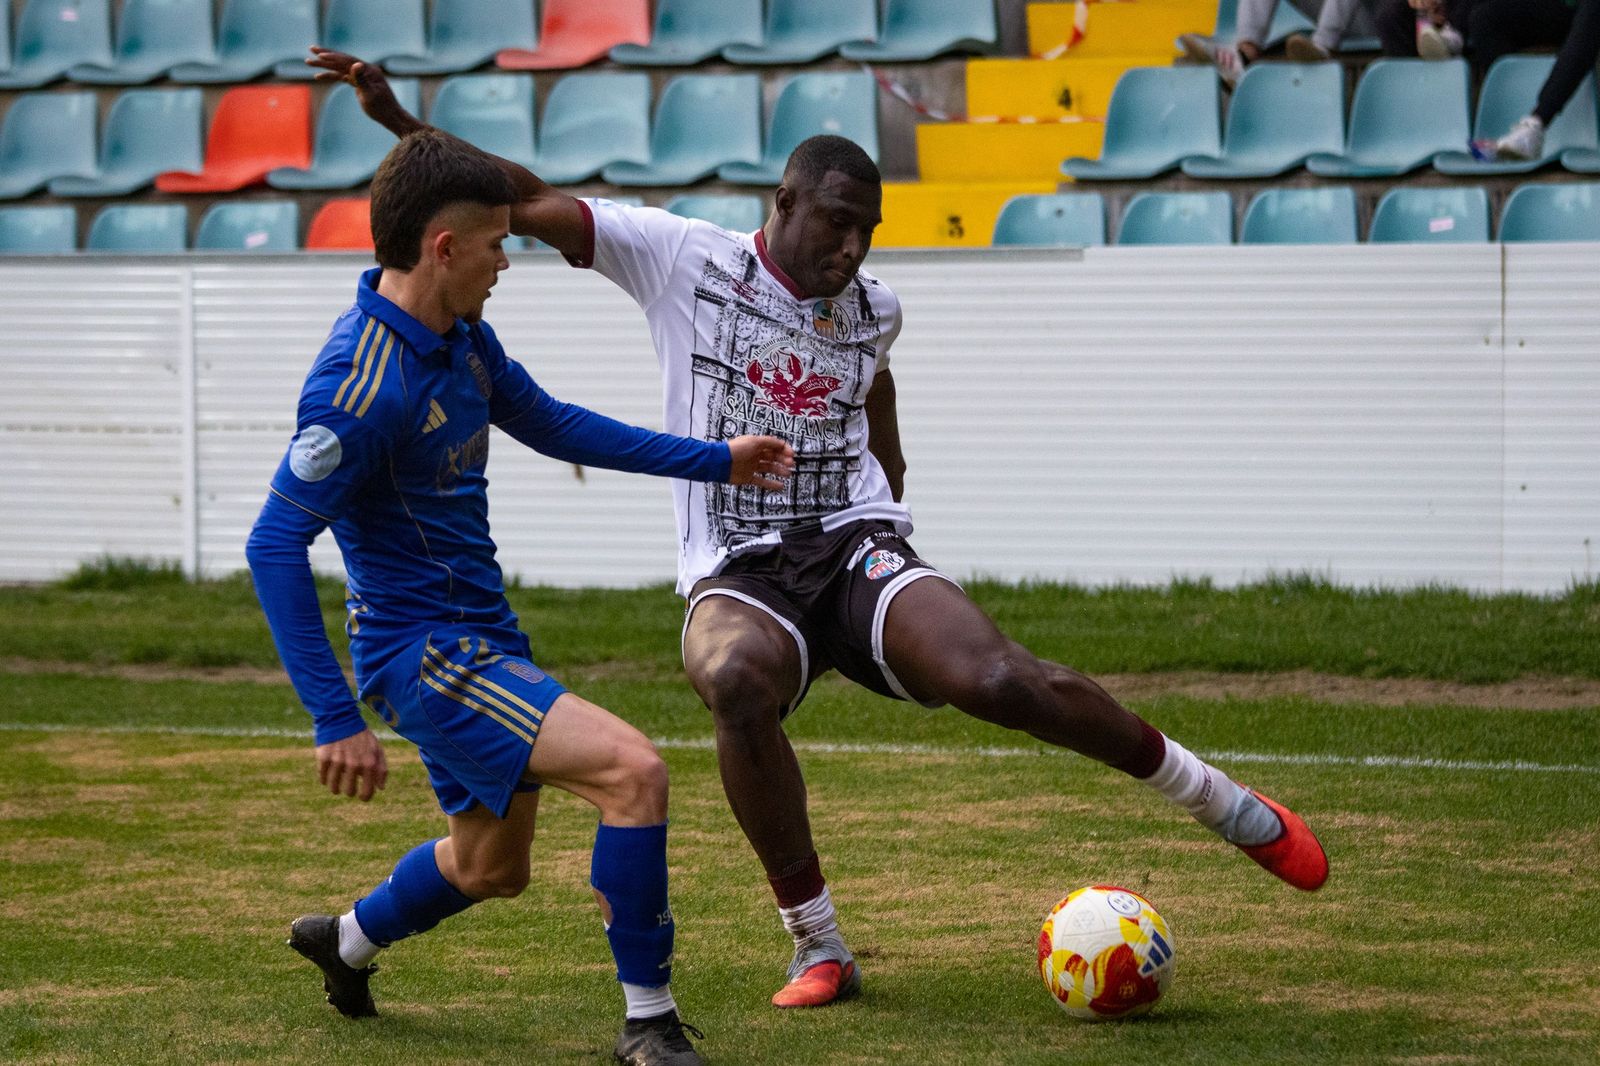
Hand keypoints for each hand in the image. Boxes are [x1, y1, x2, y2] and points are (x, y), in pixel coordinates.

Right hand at [304, 47, 421, 136]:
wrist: (391, 117)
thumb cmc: (382, 108)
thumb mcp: (370, 94)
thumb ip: (361, 79)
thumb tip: (356, 64)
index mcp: (369, 70)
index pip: (348, 60)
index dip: (333, 57)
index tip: (319, 55)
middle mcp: (365, 70)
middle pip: (342, 60)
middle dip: (325, 55)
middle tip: (310, 49)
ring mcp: (362, 76)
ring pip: (340, 68)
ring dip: (325, 65)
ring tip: (309, 62)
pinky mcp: (359, 83)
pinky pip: (342, 77)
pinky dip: (330, 76)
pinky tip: (319, 76)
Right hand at [315, 728, 387, 801]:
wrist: (341, 719)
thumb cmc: (361, 737)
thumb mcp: (376, 749)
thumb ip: (381, 769)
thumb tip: (380, 788)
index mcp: (369, 763)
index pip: (367, 792)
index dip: (364, 797)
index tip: (361, 797)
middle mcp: (354, 763)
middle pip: (349, 792)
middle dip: (349, 791)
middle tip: (348, 786)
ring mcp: (338, 761)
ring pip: (334, 788)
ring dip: (335, 788)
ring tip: (336, 785)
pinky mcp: (324, 758)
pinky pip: (322, 778)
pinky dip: (324, 779)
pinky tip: (328, 774)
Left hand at [725, 435, 795, 488]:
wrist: (720, 463)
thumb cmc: (737, 449)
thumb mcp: (755, 441)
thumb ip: (770, 442)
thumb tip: (782, 444)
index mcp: (756, 444)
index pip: (773, 445)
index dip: (783, 449)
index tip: (792, 455)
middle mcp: (754, 454)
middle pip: (772, 457)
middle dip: (783, 460)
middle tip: (791, 465)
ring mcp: (751, 466)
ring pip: (768, 468)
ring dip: (779, 471)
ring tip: (788, 474)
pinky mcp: (748, 477)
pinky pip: (762, 481)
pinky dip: (771, 484)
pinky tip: (781, 486)